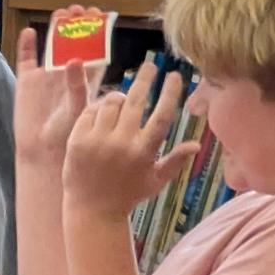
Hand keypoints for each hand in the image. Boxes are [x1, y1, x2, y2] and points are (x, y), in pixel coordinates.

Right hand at [14, 8, 103, 165]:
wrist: (43, 152)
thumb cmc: (68, 135)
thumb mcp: (79, 110)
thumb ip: (79, 86)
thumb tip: (76, 59)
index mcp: (86, 81)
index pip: (95, 51)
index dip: (98, 33)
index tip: (101, 15)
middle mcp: (67, 75)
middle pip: (74, 43)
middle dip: (78, 26)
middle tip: (80, 9)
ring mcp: (46, 76)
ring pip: (52, 46)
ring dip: (56, 30)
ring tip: (61, 13)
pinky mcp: (27, 80)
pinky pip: (27, 58)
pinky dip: (27, 44)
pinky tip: (30, 31)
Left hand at [63, 57, 199, 224]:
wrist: (91, 209)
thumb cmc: (127, 195)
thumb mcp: (155, 180)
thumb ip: (175, 161)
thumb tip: (197, 145)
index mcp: (145, 152)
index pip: (161, 116)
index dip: (170, 93)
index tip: (175, 75)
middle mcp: (122, 144)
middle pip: (135, 102)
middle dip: (145, 79)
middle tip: (150, 64)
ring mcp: (98, 141)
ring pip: (111, 103)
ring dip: (118, 96)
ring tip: (123, 97)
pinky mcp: (78, 140)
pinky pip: (90, 112)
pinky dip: (98, 107)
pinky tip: (103, 109)